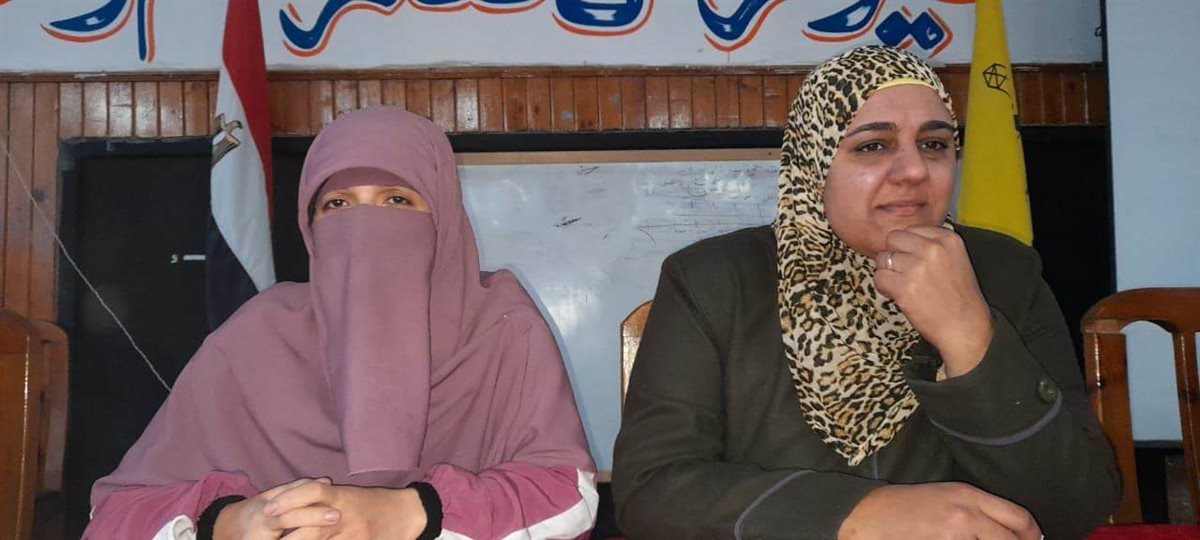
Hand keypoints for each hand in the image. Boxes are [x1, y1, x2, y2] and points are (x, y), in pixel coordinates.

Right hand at [213, 478, 340, 539]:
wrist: (227, 530)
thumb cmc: (254, 511)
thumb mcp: (271, 496)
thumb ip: (297, 488)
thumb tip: (326, 480)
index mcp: (263, 516)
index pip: (289, 515)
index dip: (312, 514)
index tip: (336, 511)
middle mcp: (260, 535)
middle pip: (289, 527)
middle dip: (315, 523)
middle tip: (338, 518)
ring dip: (310, 539)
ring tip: (332, 535)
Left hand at [263, 480, 426, 539]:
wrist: (407, 513)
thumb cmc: (374, 503)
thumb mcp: (348, 495)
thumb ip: (323, 498)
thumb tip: (288, 505)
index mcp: (341, 496)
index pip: (312, 491)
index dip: (288, 499)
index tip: (268, 510)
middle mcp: (344, 516)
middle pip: (309, 526)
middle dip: (286, 537)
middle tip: (265, 539)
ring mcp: (352, 535)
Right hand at [839, 483, 1040, 539]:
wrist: (873, 515)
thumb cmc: (909, 505)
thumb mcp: (948, 496)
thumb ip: (979, 509)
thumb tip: (1007, 529)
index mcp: (969, 494)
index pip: (1018, 517)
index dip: (1032, 535)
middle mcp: (967, 513)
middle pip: (1012, 538)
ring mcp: (956, 533)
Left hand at [873, 226, 993, 376]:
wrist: (965, 326)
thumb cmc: (959, 297)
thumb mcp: (956, 259)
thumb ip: (932, 244)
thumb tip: (900, 239)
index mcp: (948, 239)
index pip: (910, 229)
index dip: (907, 247)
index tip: (913, 260)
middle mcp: (933, 249)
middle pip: (893, 239)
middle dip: (894, 255)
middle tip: (903, 272)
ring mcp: (918, 268)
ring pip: (883, 258)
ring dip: (888, 272)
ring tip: (903, 285)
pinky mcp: (905, 287)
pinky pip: (879, 277)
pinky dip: (883, 287)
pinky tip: (898, 295)